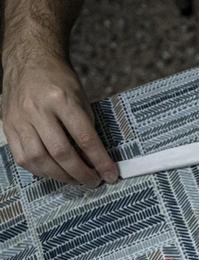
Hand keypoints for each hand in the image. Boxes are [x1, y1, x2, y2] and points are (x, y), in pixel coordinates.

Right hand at [2, 54, 116, 185]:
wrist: (29, 61)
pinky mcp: (7, 126)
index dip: (100, 161)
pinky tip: (54, 172)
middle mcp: (37, 109)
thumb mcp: (80, 97)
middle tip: (94, 181)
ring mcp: (19, 119)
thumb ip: (86, 127)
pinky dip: (40, 170)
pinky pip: (22, 157)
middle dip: (80, 173)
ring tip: (76, 180)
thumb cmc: (58, 80)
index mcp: (61, 99)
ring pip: (39, 159)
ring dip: (61, 176)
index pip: (85, 137)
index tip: (110, 174)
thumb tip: (95, 159)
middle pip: (61, 152)